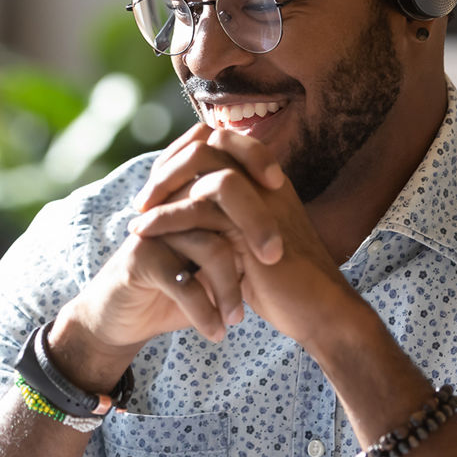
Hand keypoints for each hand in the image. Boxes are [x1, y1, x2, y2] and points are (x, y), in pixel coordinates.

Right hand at [47, 125, 281, 388]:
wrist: (124, 318)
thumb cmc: (177, 286)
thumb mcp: (212, 260)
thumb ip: (239, 236)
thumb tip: (291, 226)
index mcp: (189, 193)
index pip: (223, 153)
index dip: (254, 157)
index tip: (281, 186)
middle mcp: (171, 203)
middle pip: (221, 191)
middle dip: (256, 225)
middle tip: (274, 258)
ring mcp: (155, 229)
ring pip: (210, 245)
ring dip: (230, 287)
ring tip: (238, 318)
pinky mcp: (139, 259)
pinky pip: (184, 282)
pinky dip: (205, 312)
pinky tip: (216, 332)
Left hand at [128, 126, 359, 350]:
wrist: (318, 313)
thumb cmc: (284, 285)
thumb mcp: (249, 244)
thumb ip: (227, 220)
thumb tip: (189, 209)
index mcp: (268, 181)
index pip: (221, 142)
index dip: (184, 155)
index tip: (158, 185)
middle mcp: (266, 181)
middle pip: (209, 143)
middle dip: (168, 166)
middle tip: (143, 198)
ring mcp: (262, 199)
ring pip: (203, 167)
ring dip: (162, 187)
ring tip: (138, 214)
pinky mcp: (252, 226)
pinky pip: (200, 207)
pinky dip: (165, 217)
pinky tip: (143, 232)